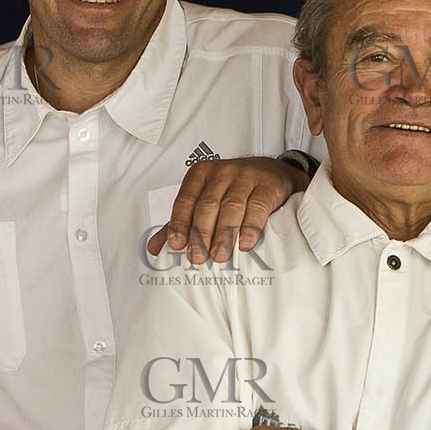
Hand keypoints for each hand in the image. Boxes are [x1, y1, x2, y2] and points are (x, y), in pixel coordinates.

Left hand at [147, 156, 308, 260]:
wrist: (275, 173)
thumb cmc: (234, 190)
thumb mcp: (207, 200)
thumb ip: (182, 223)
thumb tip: (155, 249)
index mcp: (201, 174)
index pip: (186, 199)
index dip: (180, 223)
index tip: (177, 245)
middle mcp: (222, 172)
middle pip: (207, 204)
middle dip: (201, 233)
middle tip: (197, 257)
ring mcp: (247, 177)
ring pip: (232, 206)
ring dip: (224, 234)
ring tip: (219, 256)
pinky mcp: (268, 186)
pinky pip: (258, 206)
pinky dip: (251, 227)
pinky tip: (246, 243)